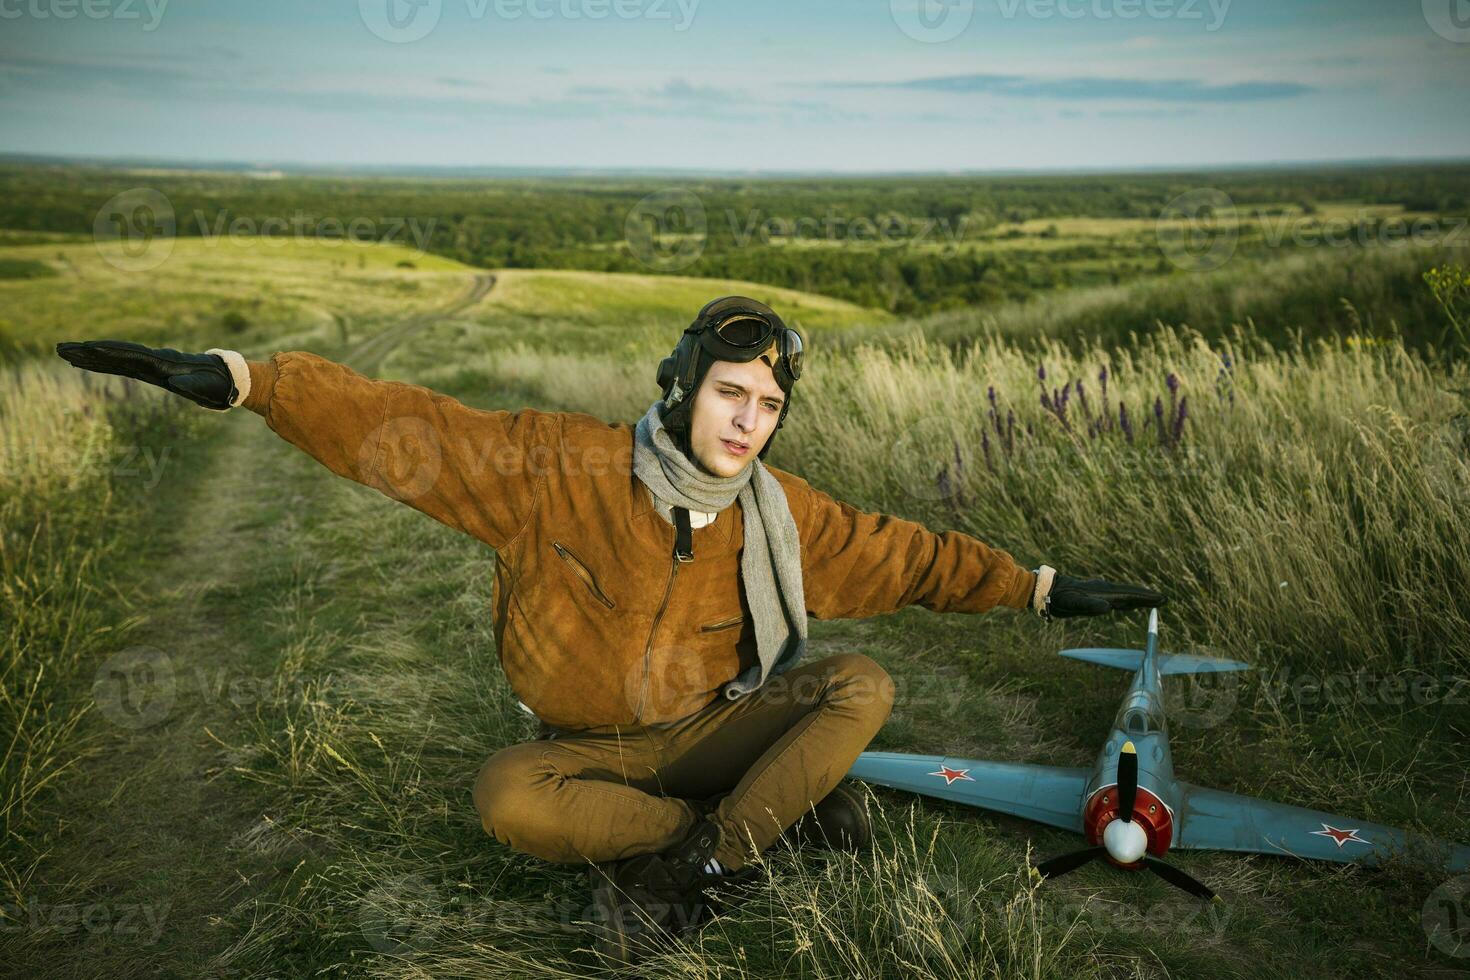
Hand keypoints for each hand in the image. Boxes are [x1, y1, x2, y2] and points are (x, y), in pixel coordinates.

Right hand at [55, 340, 236, 410]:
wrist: (223, 378)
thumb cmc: (215, 383)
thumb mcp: (206, 387)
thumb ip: (193, 386)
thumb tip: (178, 384)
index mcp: (161, 363)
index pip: (130, 354)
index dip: (109, 350)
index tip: (88, 346)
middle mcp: (150, 361)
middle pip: (113, 353)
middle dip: (87, 351)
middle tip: (61, 348)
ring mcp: (147, 365)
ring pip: (112, 359)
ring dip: (88, 356)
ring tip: (64, 353)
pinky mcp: (147, 372)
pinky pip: (118, 367)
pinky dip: (100, 364)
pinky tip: (84, 364)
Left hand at [1038, 570, 1164, 619]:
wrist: (1047, 590)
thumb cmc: (1059, 599)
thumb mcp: (1073, 604)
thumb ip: (1089, 606)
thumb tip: (1108, 607)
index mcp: (1102, 591)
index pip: (1129, 594)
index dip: (1145, 597)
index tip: (1160, 598)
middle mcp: (1104, 589)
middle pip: (1130, 593)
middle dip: (1147, 596)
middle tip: (1164, 599)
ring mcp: (1100, 591)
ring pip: (1124, 595)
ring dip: (1139, 598)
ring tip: (1153, 600)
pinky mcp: (1095, 594)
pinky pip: (1116, 597)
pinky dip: (1127, 600)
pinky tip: (1129, 603)